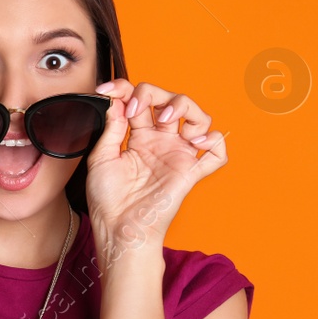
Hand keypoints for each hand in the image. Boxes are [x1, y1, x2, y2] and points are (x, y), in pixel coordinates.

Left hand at [86, 79, 228, 262]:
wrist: (119, 229)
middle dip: (153, 94)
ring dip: (184, 107)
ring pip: (199, 117)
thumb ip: (111, 128)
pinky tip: (195, 141)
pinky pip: (217, 153)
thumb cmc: (108, 200)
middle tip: (136, 110)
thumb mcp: (101, 158)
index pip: (139, 101)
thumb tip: (117, 101)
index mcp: (137, 137)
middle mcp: (160, 142)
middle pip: (170, 99)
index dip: (125, 89)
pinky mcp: (191, 172)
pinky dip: (214, 141)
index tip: (107, 90)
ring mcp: (177, 155)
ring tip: (165, 121)